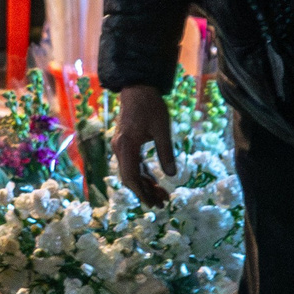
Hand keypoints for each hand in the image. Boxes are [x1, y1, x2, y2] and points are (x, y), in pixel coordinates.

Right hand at [111, 83, 176, 206]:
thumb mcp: (162, 129)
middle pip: (130, 177)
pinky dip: (143, 174)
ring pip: (131, 172)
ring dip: (145, 184)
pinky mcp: (125, 144)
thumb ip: (166, 152)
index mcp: (126, 146)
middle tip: (161, 204)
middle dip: (145, 192)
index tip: (153, 203)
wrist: (137, 89)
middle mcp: (120, 148)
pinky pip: (133, 164)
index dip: (142, 192)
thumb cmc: (151, 106)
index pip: (131, 176)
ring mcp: (121, 146)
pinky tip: (155, 181)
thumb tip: (173, 175)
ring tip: (162, 195)